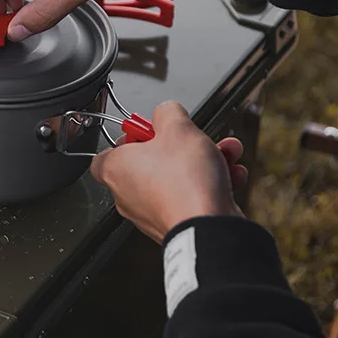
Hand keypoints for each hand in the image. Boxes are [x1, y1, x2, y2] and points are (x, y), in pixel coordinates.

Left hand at [91, 102, 247, 243]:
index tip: (148, 130)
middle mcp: (127, 195)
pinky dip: (209, 185)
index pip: (106, 153)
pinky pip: (189, 198)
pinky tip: (230, 174)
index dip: (128, 138)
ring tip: (223, 153)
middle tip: (193, 139)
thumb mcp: (177, 128)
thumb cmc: (184, 183)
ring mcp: (150, 213)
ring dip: (203, 162)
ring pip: (176, 179)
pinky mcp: (174, 224)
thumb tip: (166, 112)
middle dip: (180, 146)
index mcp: (116, 169)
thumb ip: (168, 113)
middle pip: (150, 162)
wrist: (207, 226)